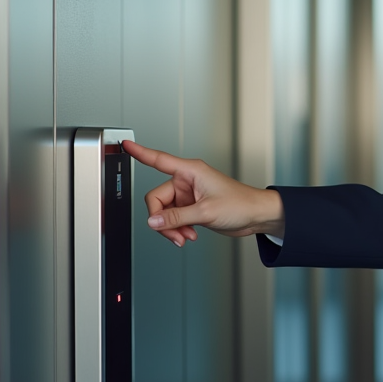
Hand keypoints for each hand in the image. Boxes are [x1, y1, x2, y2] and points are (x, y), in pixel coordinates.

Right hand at [123, 140, 284, 246]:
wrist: (256, 216)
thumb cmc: (241, 204)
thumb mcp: (206, 212)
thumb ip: (177, 218)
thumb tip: (154, 222)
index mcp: (190, 172)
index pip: (159, 160)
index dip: (141, 152)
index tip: (126, 144)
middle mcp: (187, 182)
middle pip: (157, 199)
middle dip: (163, 219)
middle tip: (174, 233)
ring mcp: (188, 196)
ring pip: (164, 213)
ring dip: (171, 228)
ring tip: (186, 236)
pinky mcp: (191, 208)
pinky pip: (173, 219)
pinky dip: (178, 229)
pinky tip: (189, 235)